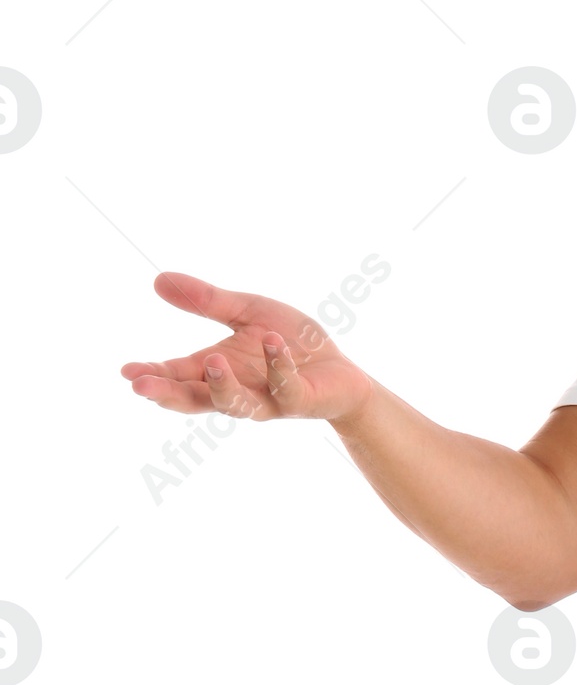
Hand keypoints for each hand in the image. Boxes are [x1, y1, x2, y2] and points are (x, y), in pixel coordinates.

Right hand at [121, 271, 374, 425]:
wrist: (339, 369)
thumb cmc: (289, 343)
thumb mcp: (246, 313)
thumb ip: (207, 301)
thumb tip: (158, 280)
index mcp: (217, 371)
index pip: (178, 377)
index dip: (154, 376)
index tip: (128, 371)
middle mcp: (237, 391)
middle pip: (196, 400)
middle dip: (169, 396)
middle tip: (142, 388)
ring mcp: (267, 399)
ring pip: (238, 405)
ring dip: (223, 386)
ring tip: (212, 361)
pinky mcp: (300, 400)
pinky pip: (286, 387)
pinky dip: (279, 366)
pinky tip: (273, 343)